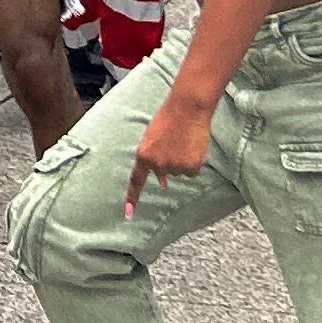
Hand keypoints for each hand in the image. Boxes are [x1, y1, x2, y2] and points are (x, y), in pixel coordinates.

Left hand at [122, 87, 217, 215]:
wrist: (187, 109)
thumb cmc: (168, 118)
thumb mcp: (152, 137)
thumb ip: (151, 158)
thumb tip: (162, 182)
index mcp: (143, 155)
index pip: (136, 181)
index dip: (132, 198)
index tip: (127, 213)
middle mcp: (158, 164)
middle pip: (163, 174)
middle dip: (168, 162)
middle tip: (173, 143)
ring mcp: (174, 167)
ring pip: (178, 172)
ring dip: (181, 160)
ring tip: (183, 141)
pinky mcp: (191, 168)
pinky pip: (191, 171)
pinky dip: (193, 162)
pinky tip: (192, 147)